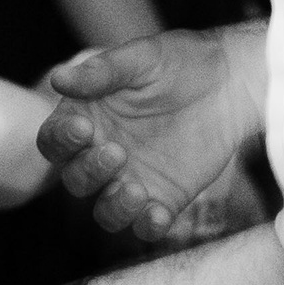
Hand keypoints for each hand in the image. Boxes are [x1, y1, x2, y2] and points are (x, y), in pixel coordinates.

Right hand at [40, 28, 266, 242]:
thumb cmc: (178, 62)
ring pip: (105, 212)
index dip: (61, 140)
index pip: (54, 140)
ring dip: (114, 208)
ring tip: (135, 192)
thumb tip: (58, 78)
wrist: (229, 82)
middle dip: (90, 171)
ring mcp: (131, 179)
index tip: (83, 128)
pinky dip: (147, 226)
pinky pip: (146, 225)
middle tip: (117, 152)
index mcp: (85, 119)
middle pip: (75, 180)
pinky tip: (158, 214)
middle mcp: (101, 154)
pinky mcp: (164, 198)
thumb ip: (101, 71)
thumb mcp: (140, 58)